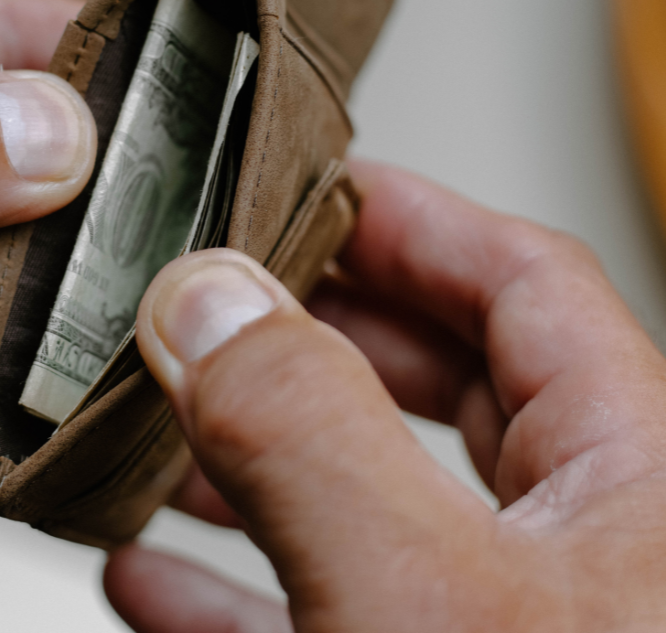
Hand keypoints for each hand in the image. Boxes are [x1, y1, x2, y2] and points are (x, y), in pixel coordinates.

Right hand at [106, 160, 665, 631]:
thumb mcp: (423, 596)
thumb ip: (310, 431)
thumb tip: (209, 302)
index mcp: (641, 477)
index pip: (526, 281)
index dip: (409, 218)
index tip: (306, 183)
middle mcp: (595, 547)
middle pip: (443, 379)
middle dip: (314, 330)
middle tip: (221, 297)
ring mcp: (520, 626)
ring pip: (376, 498)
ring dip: (257, 457)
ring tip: (165, 423)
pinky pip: (333, 610)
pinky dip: (237, 587)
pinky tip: (154, 574)